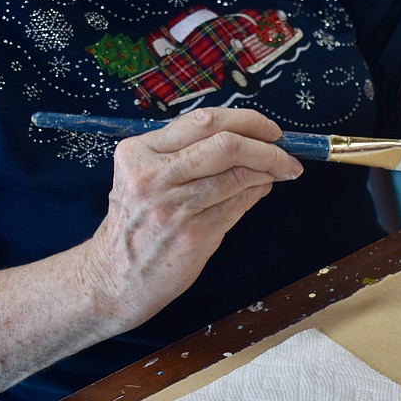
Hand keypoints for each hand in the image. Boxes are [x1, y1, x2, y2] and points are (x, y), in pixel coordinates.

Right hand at [82, 107, 302, 329]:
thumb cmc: (137, 225)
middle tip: (286, 153)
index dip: (247, 121)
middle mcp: (153, 175)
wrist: (114, 278)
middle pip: (226, 143)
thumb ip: (188, 156)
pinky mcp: (194, 233)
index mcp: (139, 152)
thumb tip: (248, 141)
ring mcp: (174, 205)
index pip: (204, 121)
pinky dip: (258, 192)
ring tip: (283, 172)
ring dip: (270, 170)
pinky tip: (263, 189)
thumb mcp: (146, 179)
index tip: (270, 131)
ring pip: (238, 174)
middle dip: (266, 146)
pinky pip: (239, 204)